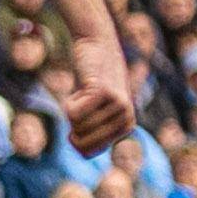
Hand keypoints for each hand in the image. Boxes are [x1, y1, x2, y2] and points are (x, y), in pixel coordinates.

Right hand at [61, 30, 136, 154]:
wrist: (97, 45)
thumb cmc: (92, 82)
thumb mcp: (94, 111)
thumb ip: (93, 132)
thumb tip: (83, 152)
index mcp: (126, 127)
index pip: (88, 152)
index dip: (76, 136)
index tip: (85, 115)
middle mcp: (127, 119)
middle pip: (81, 141)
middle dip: (74, 124)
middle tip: (84, 101)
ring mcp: (118, 106)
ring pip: (76, 126)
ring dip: (72, 108)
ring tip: (87, 90)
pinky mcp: (105, 93)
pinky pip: (72, 114)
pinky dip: (69, 101)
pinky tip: (84, 85)